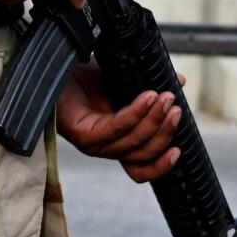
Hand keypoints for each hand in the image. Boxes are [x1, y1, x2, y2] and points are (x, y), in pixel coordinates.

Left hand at [55, 62, 182, 182]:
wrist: (57, 67)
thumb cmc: (87, 78)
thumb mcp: (125, 83)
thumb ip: (152, 87)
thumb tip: (180, 82)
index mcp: (118, 142)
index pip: (141, 168)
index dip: (162, 165)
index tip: (180, 149)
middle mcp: (106, 148)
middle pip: (143, 155)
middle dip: (164, 132)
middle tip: (176, 107)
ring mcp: (94, 144)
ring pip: (132, 142)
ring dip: (154, 120)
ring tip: (166, 97)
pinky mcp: (83, 134)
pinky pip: (116, 127)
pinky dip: (135, 113)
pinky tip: (147, 97)